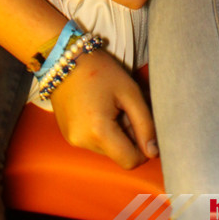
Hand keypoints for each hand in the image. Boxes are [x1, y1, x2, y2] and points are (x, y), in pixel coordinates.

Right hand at [50, 48, 157, 167]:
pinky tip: (101, 107)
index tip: (145, 127)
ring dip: (116, 132)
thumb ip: (145, 124)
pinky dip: (102, 130)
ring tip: (113, 105)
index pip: (130, 161)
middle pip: (118, 154)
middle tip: (127, 108)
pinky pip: (93, 141)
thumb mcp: (130, 92)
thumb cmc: (101, 71)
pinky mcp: (67, 135)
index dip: (143, 149)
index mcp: (98, 132)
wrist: (65, 58)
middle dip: (129, 136)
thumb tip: (153, 152)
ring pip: (106, 148)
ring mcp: (72, 140)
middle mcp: (82, 142)